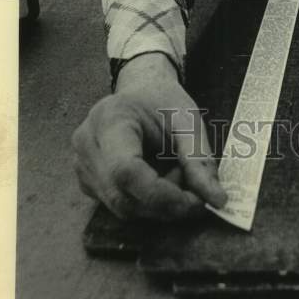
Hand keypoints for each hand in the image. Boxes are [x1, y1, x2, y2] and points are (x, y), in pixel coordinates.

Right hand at [72, 53, 226, 220]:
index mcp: (109, 120)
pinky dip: (146, 202)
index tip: (196, 201)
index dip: (161, 194)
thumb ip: (199, 160)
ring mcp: (81, 166)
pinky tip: (159, 179)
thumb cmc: (163, 101)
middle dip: (165, 203)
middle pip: (123, 196)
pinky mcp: (87, 182)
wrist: (141, 91)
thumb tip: (217, 200)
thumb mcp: (188, 121)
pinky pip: (119, 205)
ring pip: (122, 207)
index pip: (126, 170)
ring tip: (176, 175)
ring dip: (158, 204)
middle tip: (195, 192)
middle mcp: (87, 145)